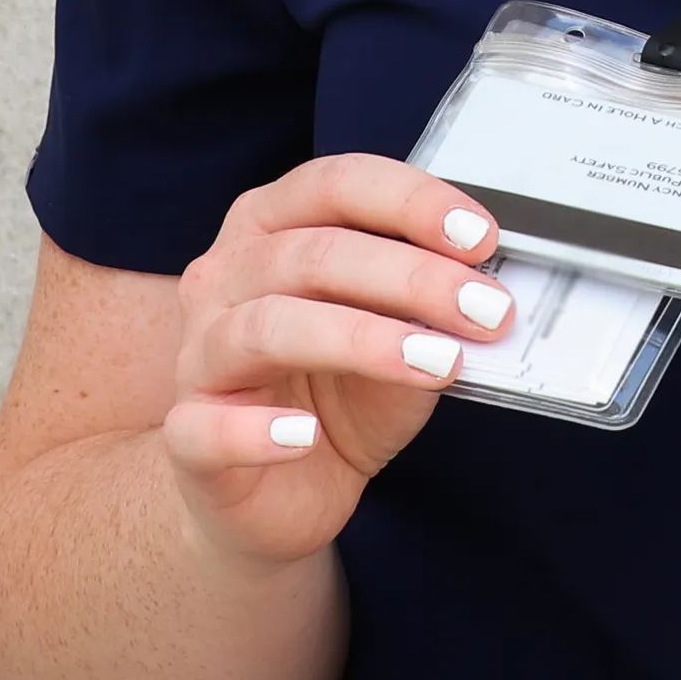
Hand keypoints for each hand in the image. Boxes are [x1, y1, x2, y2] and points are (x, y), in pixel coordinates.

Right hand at [157, 155, 515, 567]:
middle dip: (412, 277)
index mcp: (271, 230)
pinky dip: (257, 431)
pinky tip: (306, 435)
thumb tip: (492, 288)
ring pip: (267, 327)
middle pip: (312, 255)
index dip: (410, 202)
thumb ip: (429, 308)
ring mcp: (199, 356)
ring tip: (436, 363)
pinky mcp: (188, 436)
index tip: (482, 237)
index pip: (335, 185)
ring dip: (361, 340)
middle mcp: (224, 279)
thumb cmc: (336, 397)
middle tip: (486, 310)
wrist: (275, 494)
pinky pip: (207, 427)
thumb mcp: (397, 340)